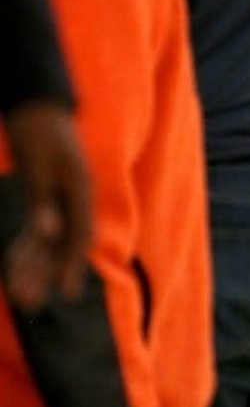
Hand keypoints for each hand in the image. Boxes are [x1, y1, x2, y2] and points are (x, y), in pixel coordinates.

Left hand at [4, 100, 91, 308]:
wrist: (35, 104)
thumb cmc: (38, 128)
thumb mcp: (39, 162)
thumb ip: (43, 199)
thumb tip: (48, 235)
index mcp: (80, 190)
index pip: (79, 236)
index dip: (72, 266)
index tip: (66, 292)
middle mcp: (72, 200)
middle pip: (60, 245)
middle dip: (43, 274)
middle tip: (27, 301)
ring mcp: (58, 200)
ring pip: (46, 242)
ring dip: (32, 268)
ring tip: (18, 296)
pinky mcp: (42, 199)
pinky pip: (35, 231)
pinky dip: (24, 250)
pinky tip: (13, 269)